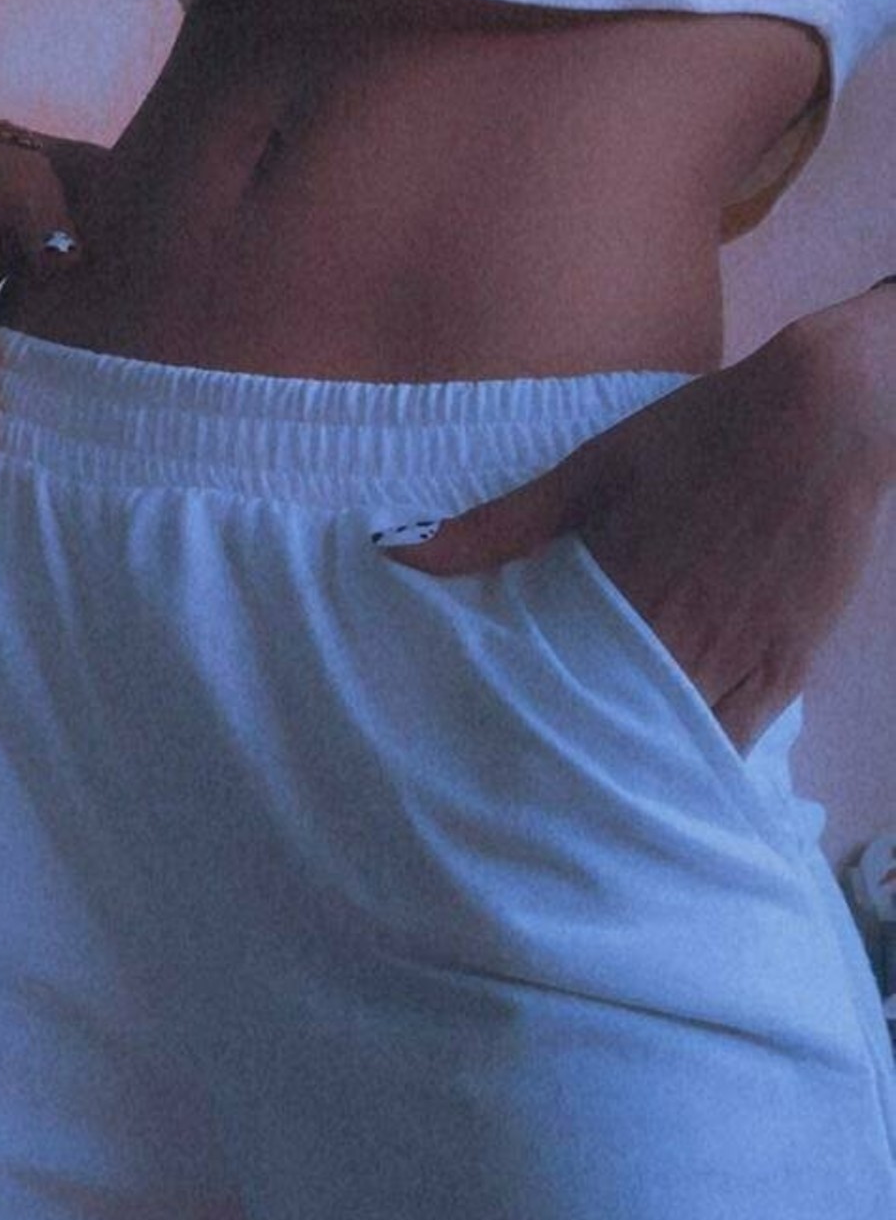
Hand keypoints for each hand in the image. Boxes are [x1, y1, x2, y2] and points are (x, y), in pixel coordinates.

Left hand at [378, 314, 893, 754]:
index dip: (510, 729)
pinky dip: (694, 762)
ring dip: (628, 771)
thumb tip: (397, 550)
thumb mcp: (590, 472)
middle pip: (605, 731)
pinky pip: (733, 741)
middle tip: (511, 792)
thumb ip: (499, 525)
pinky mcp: (784, 671)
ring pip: (669, 748)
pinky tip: (663, 779)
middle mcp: (673, 643)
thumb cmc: (700, 438)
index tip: (467, 754)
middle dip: (562, 761)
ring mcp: (735, 664)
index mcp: (615, 595)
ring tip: (580, 798)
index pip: (547, 690)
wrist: (821, 421)